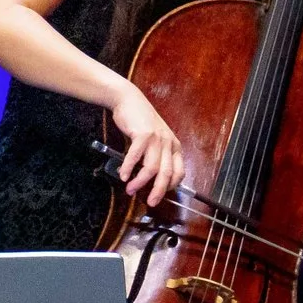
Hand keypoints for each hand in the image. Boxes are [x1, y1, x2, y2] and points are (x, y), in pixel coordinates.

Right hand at [110, 85, 185, 208]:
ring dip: (140, 182)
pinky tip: (123, 175)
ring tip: (130, 189)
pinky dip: (128, 168)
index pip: (179, 172)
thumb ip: (156, 156)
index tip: (160, 195)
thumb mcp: (155, 139)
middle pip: (167, 173)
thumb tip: (151, 179)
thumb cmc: (141, 123)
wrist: (129, 100)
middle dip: (158, 191)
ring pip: (152, 168)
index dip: (171, 186)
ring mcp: (157, 138)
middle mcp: (169, 143)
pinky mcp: (143, 134)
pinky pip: (135, 157)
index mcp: (174, 146)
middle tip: (150, 202)